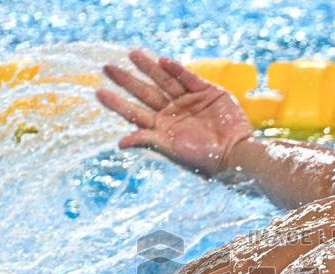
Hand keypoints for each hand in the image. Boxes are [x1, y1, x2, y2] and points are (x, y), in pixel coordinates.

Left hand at [96, 49, 253, 176]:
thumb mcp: (171, 150)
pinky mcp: (207, 92)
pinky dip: (177, 69)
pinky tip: (163, 61)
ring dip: (149, 67)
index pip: (134, 113)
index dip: (117, 103)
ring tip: (133, 54)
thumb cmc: (202, 158)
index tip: (99, 92)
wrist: (235, 153)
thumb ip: (147, 141)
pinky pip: (188, 78)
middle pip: (145, 93)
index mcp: (162, 128)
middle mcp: (173, 113)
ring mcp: (189, 101)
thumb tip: (120, 143)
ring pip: (164, 81)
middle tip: (108, 68)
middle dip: (128, 80)